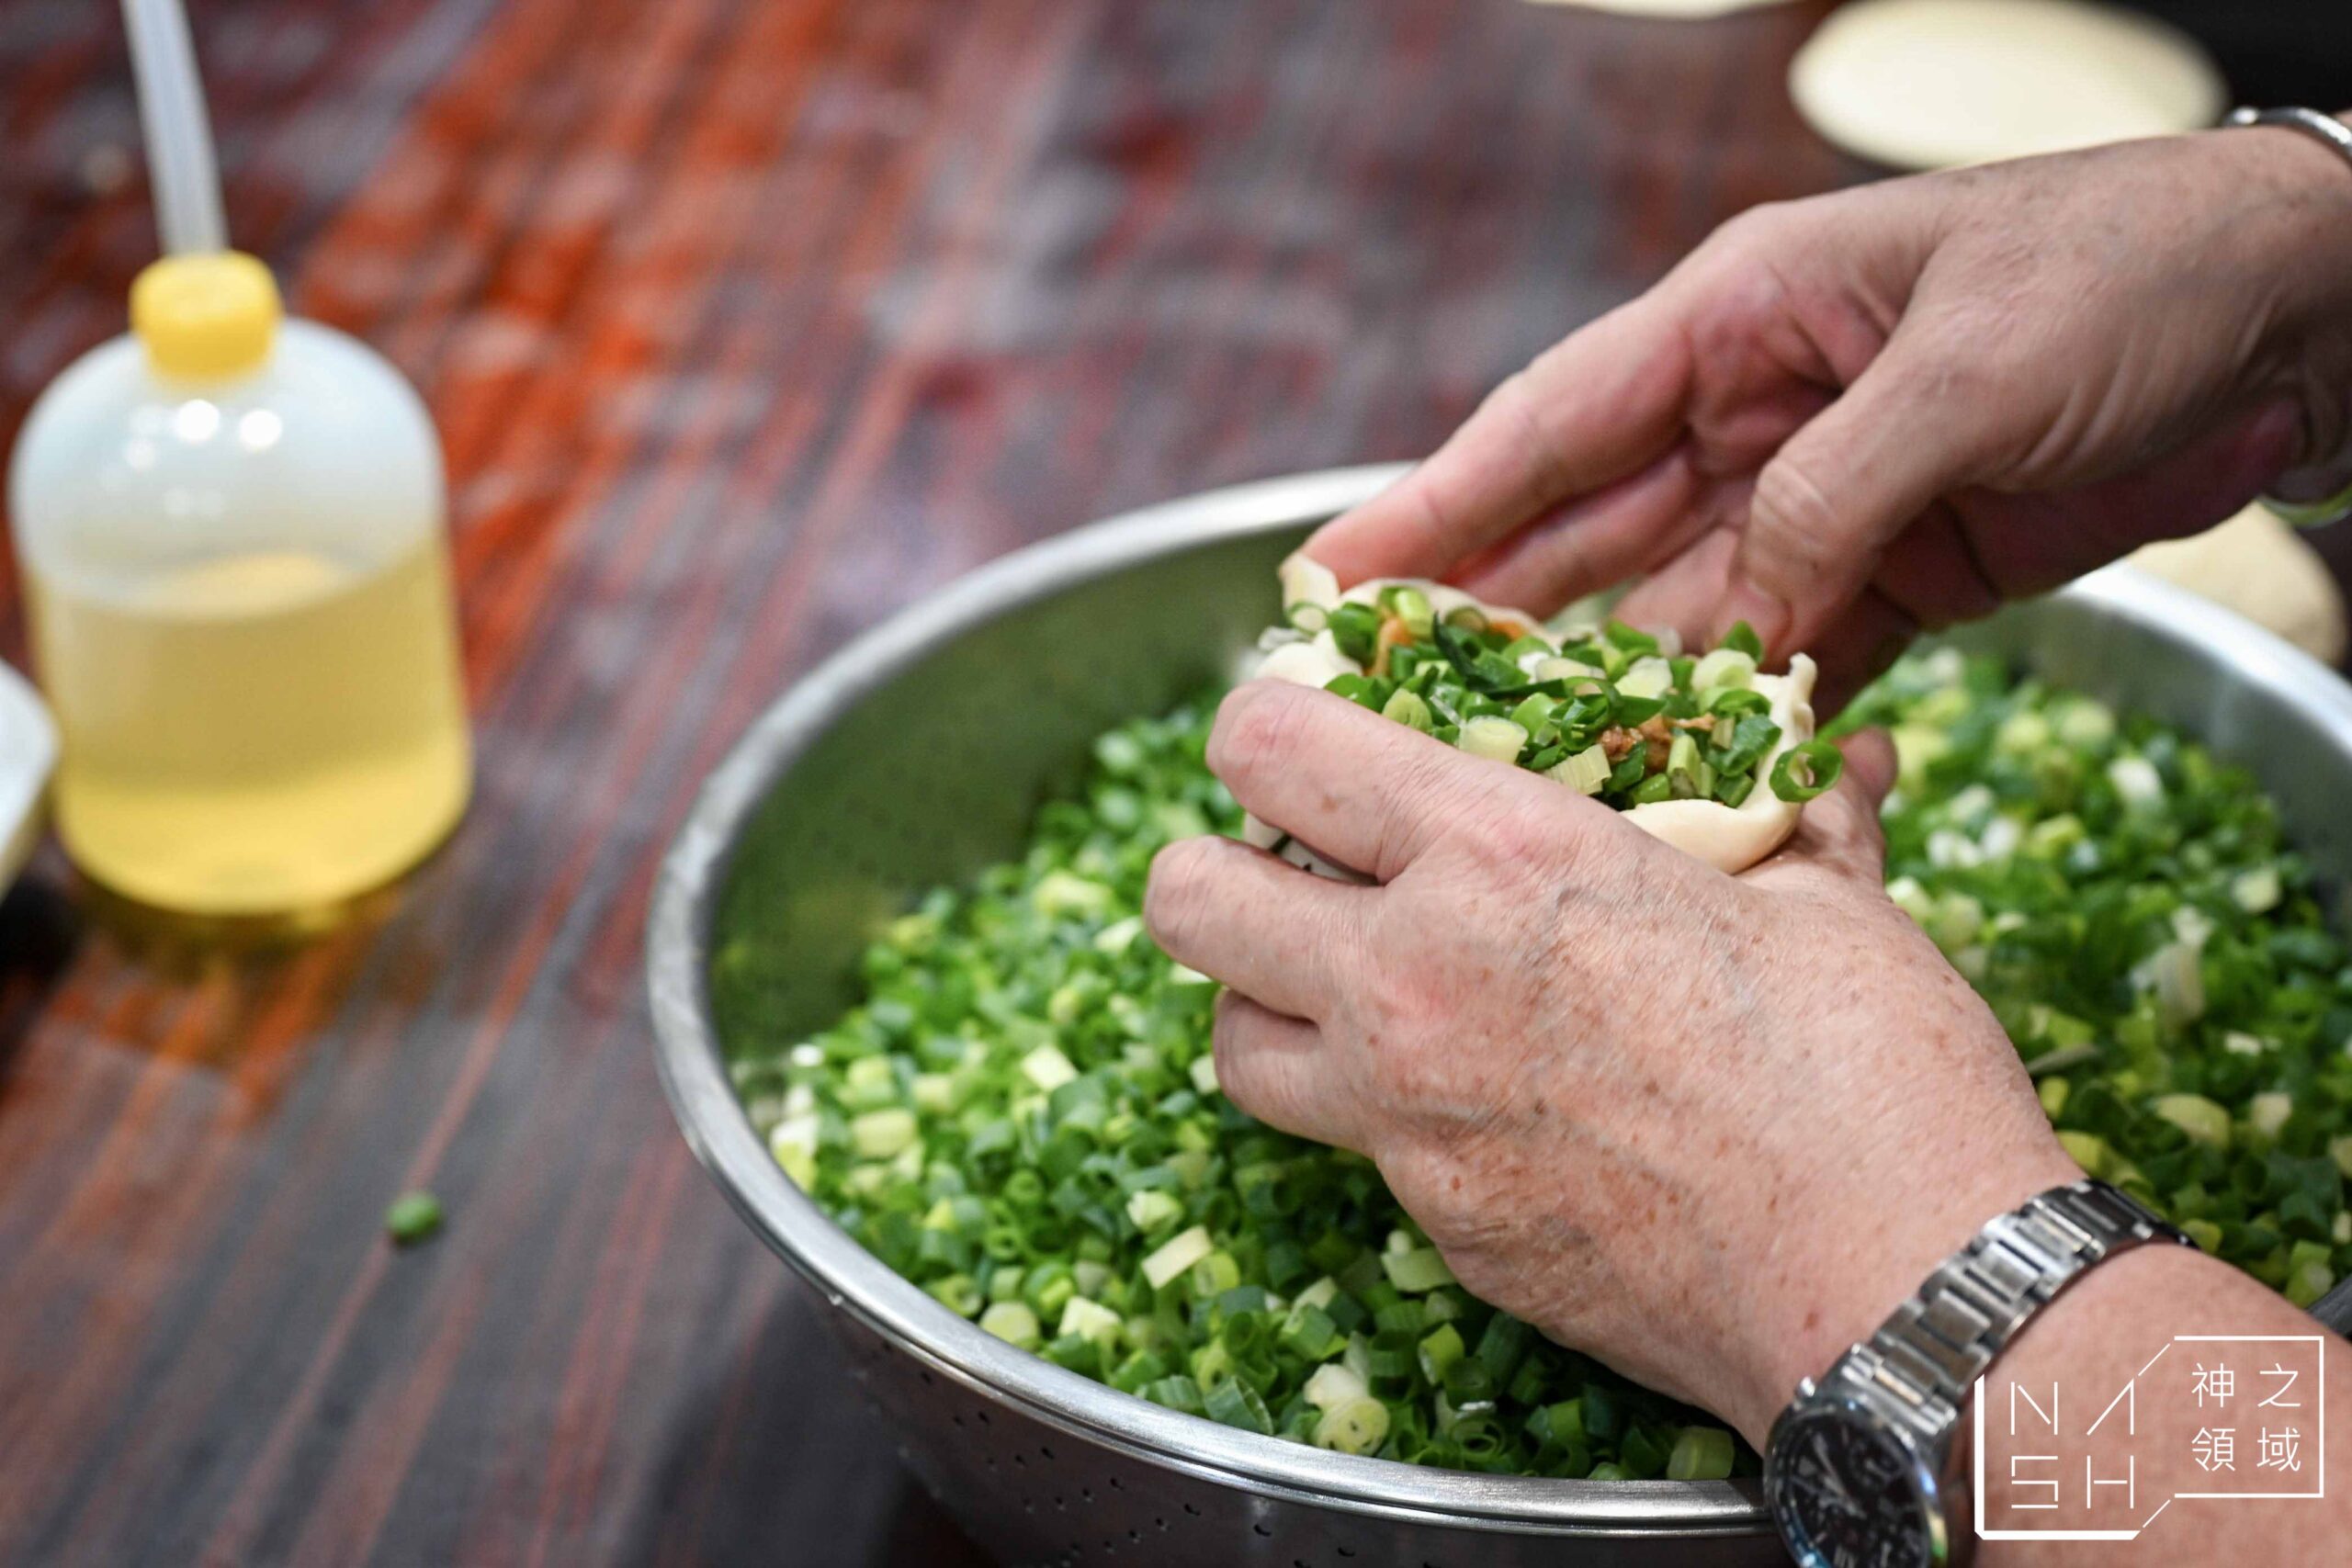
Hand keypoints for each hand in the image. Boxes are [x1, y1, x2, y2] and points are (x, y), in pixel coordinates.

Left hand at [1143, 680, 2078, 1441]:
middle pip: (1186, 896)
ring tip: (1363, 990)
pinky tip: (1485, 1104)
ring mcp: (1407, 1119)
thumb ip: (1787, 813)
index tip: (1304, 737)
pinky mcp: (1436, 1226)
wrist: (1899, 1291)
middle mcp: (1412, 978)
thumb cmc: (1873, 1074)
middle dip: (1222, 868)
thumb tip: (1828, 757)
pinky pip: (1351, 1151)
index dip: (1265, 725)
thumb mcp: (1826, 898)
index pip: (1267, 745)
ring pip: (1230, 1042)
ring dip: (1273, 1003)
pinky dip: (1383, 1116)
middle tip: (1305, 869)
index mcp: (1497, 853)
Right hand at [1308, 128, 2351, 704]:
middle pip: (1583, 535)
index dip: (1434, 509)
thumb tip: (1734, 635)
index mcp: (1736, 322)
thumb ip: (1830, 495)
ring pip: (1676, 618)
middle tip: (1376, 711)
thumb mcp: (1967, 369)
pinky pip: (1785, 664)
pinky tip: (1675, 790)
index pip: (1549, 427)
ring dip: (1610, 701)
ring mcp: (1817, 501)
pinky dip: (1738, 729)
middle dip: (1484, 624)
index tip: (1331, 580)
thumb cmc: (2125, 274)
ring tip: (1512, 786)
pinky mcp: (1893, 576)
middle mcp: (1750, 415)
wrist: (2295, 312)